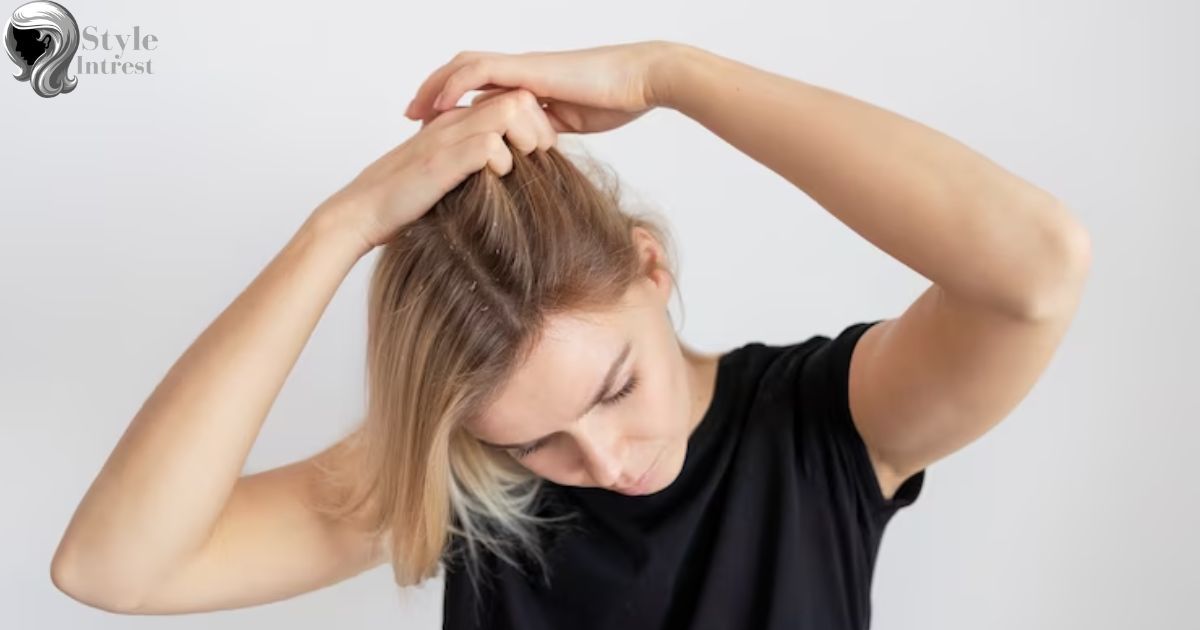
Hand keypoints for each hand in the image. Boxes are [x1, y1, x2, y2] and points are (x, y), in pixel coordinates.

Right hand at [315, 88, 557, 249]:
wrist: (361, 213)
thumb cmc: (402, 201)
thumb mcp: (445, 173)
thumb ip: (470, 163)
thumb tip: (511, 175)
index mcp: (455, 122)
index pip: (512, 99)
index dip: (535, 122)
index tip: (540, 152)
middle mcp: (452, 122)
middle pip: (518, 98)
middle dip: (539, 127)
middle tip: (540, 157)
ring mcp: (446, 138)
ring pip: (507, 112)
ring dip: (525, 139)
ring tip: (523, 165)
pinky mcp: (440, 161)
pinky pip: (488, 145)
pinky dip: (502, 161)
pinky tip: (497, 178)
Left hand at [403, 40, 682, 134]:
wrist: (638, 80)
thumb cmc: (616, 101)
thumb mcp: (571, 127)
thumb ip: (547, 138)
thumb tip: (533, 160)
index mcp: (527, 88)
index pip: (480, 94)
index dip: (453, 108)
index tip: (431, 129)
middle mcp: (519, 75)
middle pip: (462, 76)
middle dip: (433, 95)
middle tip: (410, 117)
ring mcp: (522, 70)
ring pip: (463, 69)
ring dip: (434, 88)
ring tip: (413, 112)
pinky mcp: (527, 70)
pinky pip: (481, 72)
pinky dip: (456, 86)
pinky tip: (440, 105)